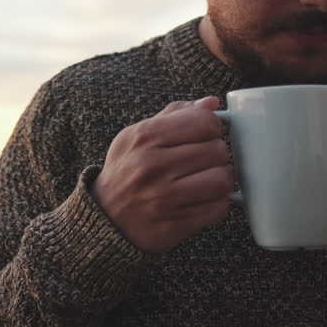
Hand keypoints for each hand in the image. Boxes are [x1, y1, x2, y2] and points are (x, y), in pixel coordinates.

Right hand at [93, 97, 234, 252]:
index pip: (204, 121)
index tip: (205, 135)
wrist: (104, 218)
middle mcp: (154, 166)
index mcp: (146, 137)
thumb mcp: (136, 135)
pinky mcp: (176, 224)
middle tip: (205, 159)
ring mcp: (165, 198)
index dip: (212, 127)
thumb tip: (211, 103)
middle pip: (217, 150)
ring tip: (209, 179)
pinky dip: (216, 203)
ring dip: (221, 179)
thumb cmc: (125, 171)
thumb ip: (175, 114)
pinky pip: (218, 208)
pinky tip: (203, 199)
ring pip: (222, 180)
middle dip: (216, 154)